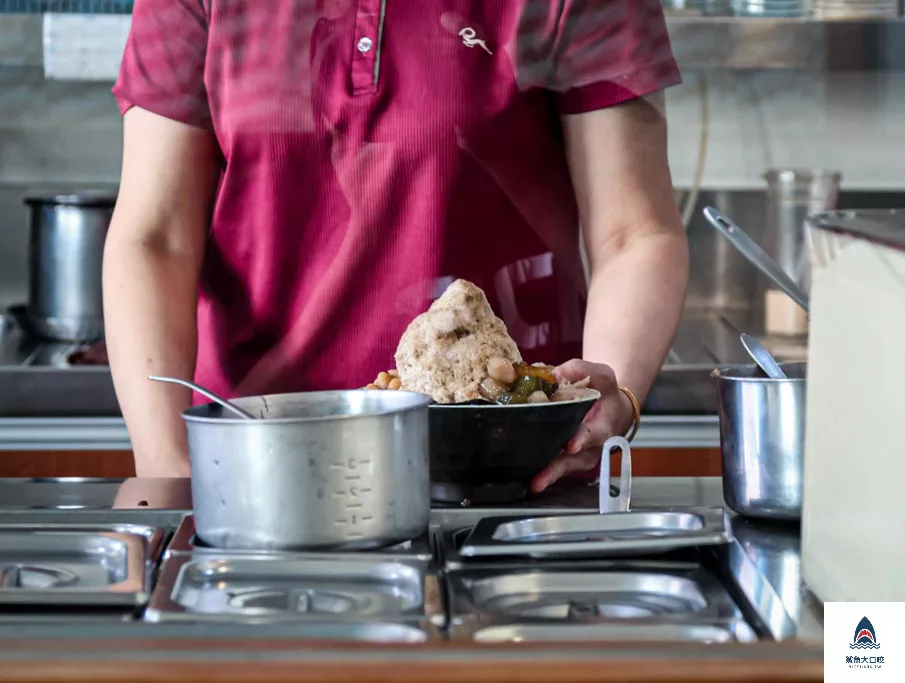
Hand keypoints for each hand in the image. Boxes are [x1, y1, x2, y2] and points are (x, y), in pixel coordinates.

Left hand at [529, 359, 634, 492]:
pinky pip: (559, 469)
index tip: (571, 445)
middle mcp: (593, 446)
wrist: (615, 409)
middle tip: (540, 478)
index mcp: (603, 425)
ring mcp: (582, 457)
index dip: (582, 439)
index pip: (593, 434)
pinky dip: (546, 474)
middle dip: (557, 469)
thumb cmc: (606, 392)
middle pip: (574, 460)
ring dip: (549, 476)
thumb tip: (554, 374)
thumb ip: (580, 371)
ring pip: (565, 469)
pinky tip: (529, 479)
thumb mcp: (601, 375)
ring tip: (533, 484)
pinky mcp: (571, 461)